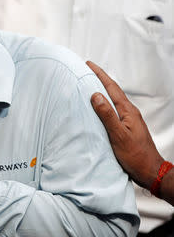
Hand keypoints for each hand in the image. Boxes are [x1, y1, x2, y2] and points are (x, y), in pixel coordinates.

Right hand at [87, 61, 163, 189]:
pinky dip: (103, 104)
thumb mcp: (118, 135)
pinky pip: (112, 110)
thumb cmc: (135, 156)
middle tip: (87, 70)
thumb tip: (95, 95)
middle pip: (112, 91)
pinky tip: (98, 108)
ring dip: (101, 90)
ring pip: (112, 100)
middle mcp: (129, 112)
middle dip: (100, 79)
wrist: (150, 171)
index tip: (88, 64)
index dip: (100, 75)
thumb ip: (107, 115)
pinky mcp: (126, 127)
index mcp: (127, 111)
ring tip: (89, 85)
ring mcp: (128, 120)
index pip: (111, 87)